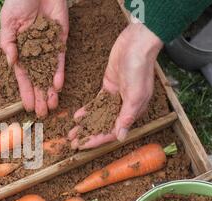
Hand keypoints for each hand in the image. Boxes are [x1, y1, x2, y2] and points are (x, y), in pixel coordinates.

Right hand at [0, 0, 68, 117]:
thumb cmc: (18, 1)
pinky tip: (58, 86)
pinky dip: (59, 72)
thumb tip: (11, 63)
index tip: (26, 107)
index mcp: (20, 51)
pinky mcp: (61, 40)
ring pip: (50, 73)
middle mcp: (35, 53)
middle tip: (42, 114)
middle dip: (39, 97)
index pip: (23, 77)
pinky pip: (60, 59)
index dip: (25, 92)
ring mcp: (48, 48)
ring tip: (52, 106)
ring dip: (50, 90)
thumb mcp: (8, 23)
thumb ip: (8, 43)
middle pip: (38, 80)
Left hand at [69, 22, 163, 149]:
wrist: (137, 43)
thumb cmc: (139, 68)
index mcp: (133, 111)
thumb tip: (121, 137)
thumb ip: (126, 116)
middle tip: (72, 142)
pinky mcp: (108, 86)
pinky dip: (88, 110)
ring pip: (98, 115)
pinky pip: (96, 102)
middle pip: (104, 126)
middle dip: (88, 135)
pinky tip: (77, 116)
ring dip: (86, 124)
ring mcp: (116, 96)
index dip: (97, 140)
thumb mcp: (135, 94)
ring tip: (72, 133)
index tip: (82, 145)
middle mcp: (124, 106)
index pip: (113, 132)